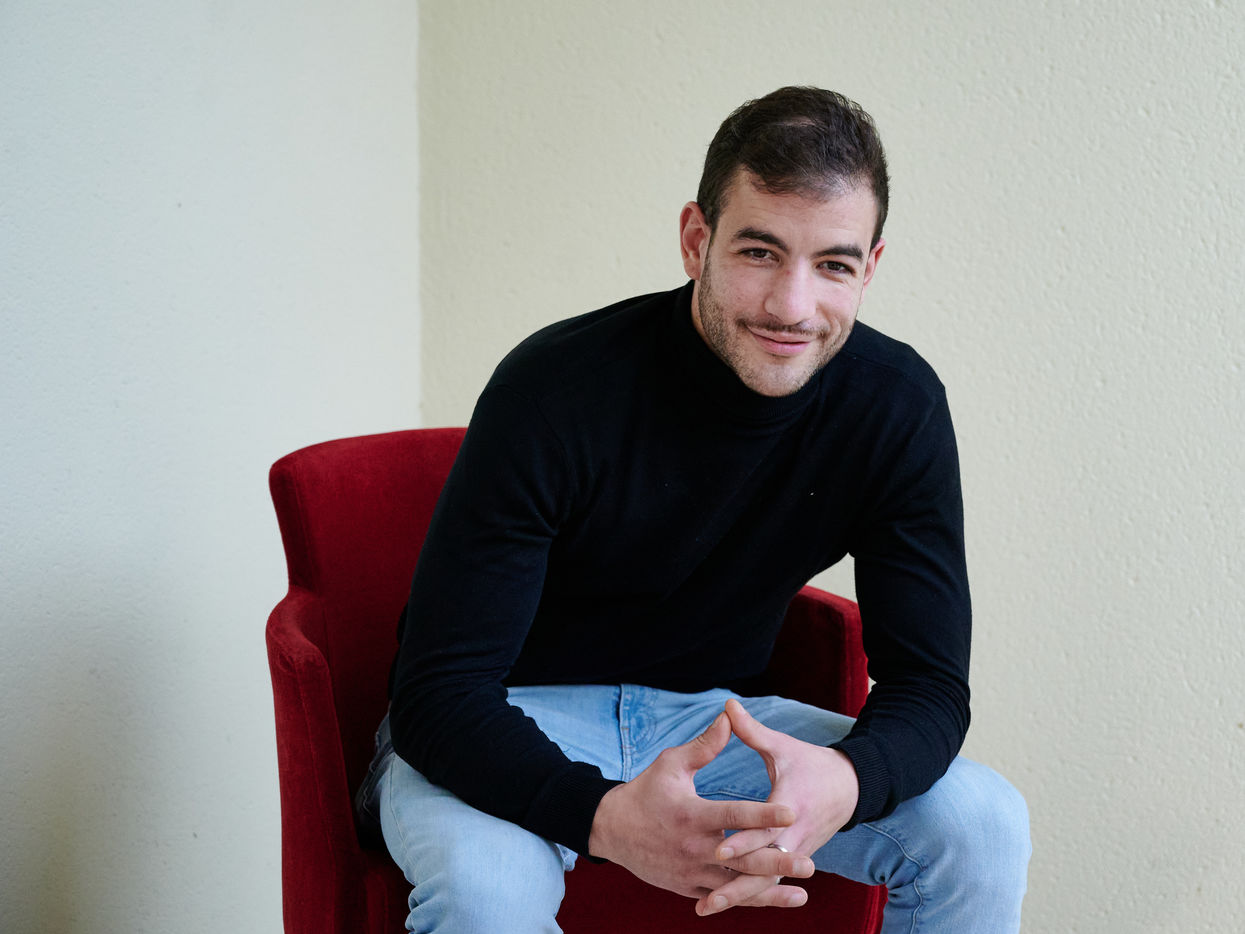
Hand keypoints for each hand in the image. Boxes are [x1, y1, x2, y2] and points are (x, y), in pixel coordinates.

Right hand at [587, 711, 808, 906]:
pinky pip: (724, 897)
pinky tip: (776, 900)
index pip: (733, 815)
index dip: (763, 814)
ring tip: (802, 893)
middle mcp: (694, 847)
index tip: (791, 812)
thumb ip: (705, 746)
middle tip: (810, 863)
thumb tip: (729, 716)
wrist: (612, 830)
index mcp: (692, 814)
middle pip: (742, 859)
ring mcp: (692, 871)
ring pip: (737, 886)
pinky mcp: (689, 887)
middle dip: (777, 862)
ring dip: (770, 890)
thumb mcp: (671, 764)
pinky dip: (750, 901)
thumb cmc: (645, 791)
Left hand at [696, 698, 859, 915]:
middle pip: (764, 866)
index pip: (766, 829)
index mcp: (790, 806)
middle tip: (708, 899)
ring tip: (705, 908)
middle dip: (737, 883)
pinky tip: (721, 904)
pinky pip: (770, 882)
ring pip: (766, 881)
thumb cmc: (810, 764)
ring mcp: (796, 851)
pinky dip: (749, 895)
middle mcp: (794, 835)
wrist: (850, 788)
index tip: (718, 850)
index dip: (743, 841)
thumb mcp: (782, 747)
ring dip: (738, 896)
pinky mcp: (793, 859)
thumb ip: (752, 731)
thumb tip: (727, 706)